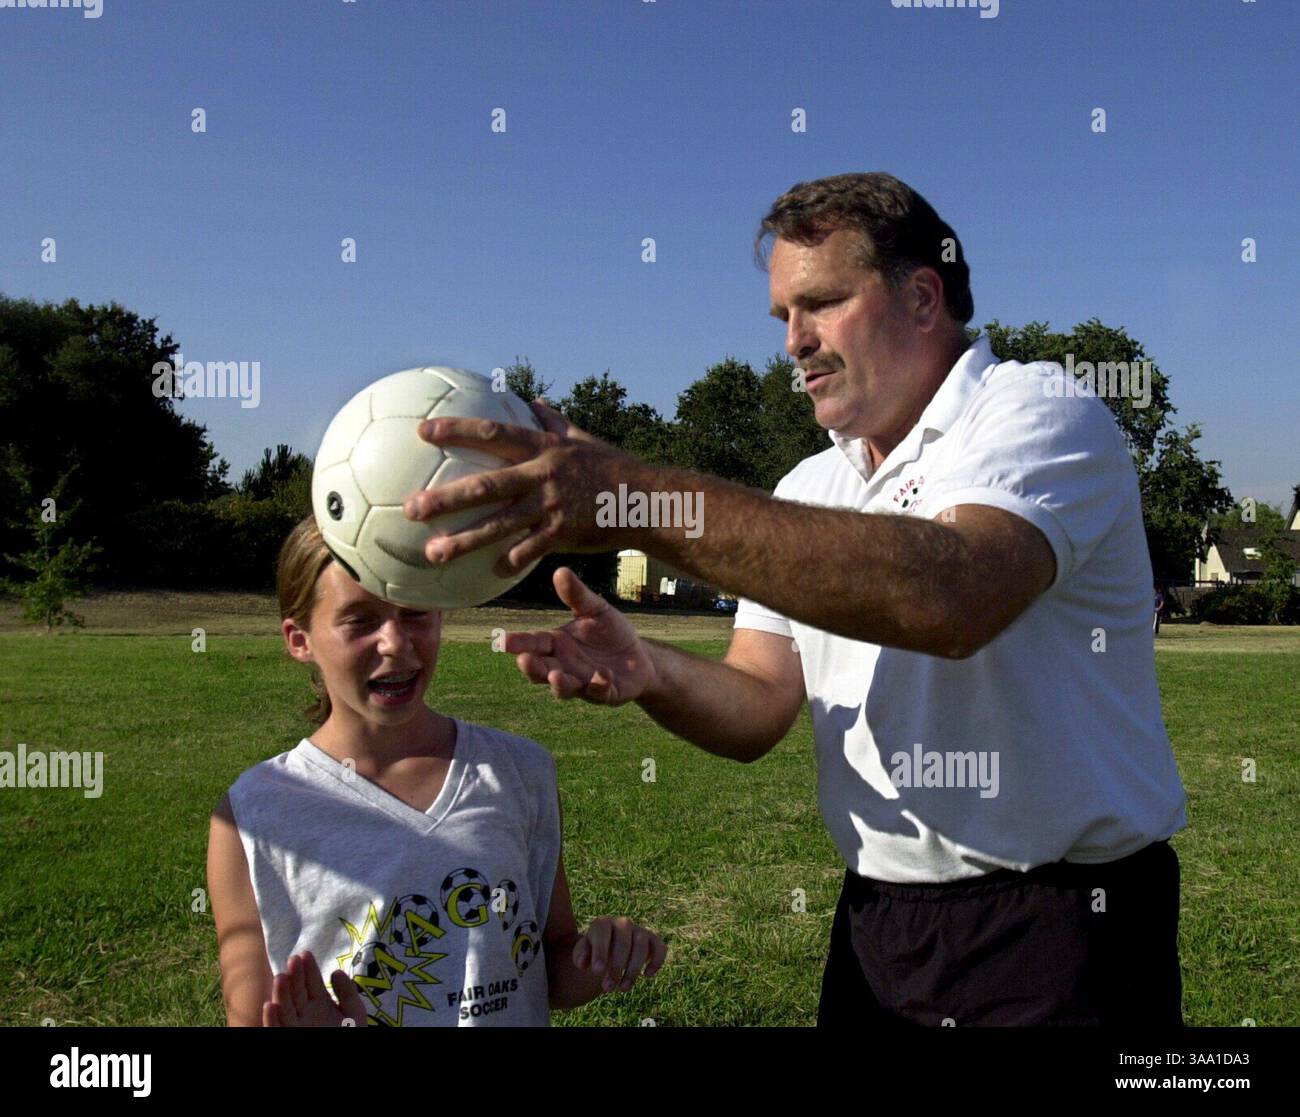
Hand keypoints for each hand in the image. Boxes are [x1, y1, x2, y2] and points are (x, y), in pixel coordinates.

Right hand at [263, 951, 368, 1027]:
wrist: (344, 1055)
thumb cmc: (349, 1033)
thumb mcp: (354, 1012)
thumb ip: (347, 992)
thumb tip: (336, 971)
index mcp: (319, 1000)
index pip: (312, 981)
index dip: (309, 968)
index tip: (305, 953)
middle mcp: (304, 1010)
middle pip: (297, 990)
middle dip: (295, 975)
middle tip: (293, 959)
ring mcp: (295, 1024)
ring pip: (285, 1007)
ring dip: (281, 993)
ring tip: (280, 977)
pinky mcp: (287, 1036)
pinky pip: (277, 1028)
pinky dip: (272, 1018)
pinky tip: (270, 1005)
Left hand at [403, 398, 641, 574]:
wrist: (647, 499)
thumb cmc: (614, 468)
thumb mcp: (584, 439)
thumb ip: (555, 422)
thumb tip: (534, 400)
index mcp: (544, 449)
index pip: (493, 434)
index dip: (457, 430)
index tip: (423, 431)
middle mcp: (542, 475)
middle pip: (485, 485)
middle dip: (445, 497)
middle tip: (410, 508)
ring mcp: (552, 506)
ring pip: (500, 525)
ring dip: (464, 541)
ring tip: (432, 553)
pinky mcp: (564, 533)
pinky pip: (531, 549)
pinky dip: (511, 560)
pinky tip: (490, 572)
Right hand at [504, 567, 659, 703]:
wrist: (639, 657)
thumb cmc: (610, 633)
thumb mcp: (595, 610)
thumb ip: (577, 595)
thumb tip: (560, 570)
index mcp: (556, 644)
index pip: (533, 643)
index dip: (517, 642)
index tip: (501, 640)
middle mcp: (564, 666)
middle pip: (541, 670)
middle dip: (532, 667)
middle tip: (524, 660)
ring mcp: (582, 683)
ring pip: (564, 688)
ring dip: (560, 683)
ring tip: (556, 676)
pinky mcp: (605, 693)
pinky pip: (599, 693)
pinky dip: (598, 687)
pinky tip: (601, 677)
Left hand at [573, 916, 666, 993]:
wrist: (609, 952)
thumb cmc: (593, 954)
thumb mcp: (582, 954)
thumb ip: (580, 956)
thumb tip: (583, 963)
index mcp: (602, 923)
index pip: (602, 930)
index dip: (600, 950)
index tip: (597, 971)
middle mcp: (622, 923)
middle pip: (623, 942)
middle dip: (616, 967)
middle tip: (607, 988)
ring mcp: (639, 931)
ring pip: (641, 946)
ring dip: (633, 970)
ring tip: (623, 989)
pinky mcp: (652, 940)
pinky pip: (660, 947)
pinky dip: (656, 961)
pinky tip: (647, 975)